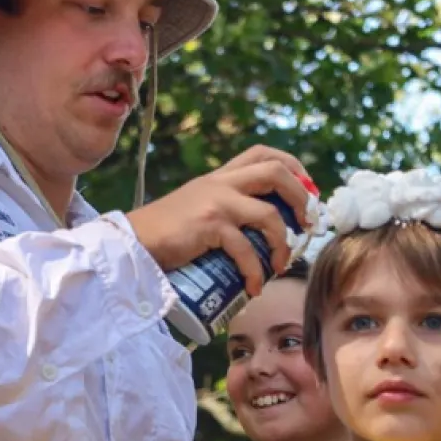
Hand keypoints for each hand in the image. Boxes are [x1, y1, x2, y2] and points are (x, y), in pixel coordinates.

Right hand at [127, 145, 313, 288]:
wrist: (133, 243)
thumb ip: (221, 208)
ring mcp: (216, 203)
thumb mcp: (196, 208)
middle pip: (276, 173)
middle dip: (302, 198)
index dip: (294, 167)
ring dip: (283, 243)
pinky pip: (245, 250)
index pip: (264, 154)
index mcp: (219, 176)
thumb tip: (255, 230)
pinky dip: (255, 272)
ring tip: (282, 264)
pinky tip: (254, 287)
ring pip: (269, 214)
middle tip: (308, 225)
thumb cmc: (163, 234)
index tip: (307, 191)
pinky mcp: (209, 226)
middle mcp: (221, 183)